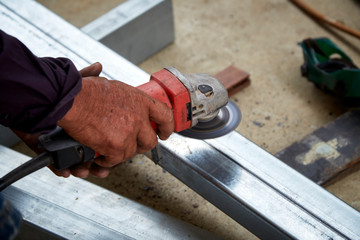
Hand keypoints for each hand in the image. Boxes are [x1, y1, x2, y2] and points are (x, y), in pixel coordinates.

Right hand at [57, 63, 173, 175]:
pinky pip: (115, 160)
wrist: (71, 102)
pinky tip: (101, 157)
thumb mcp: (103, 80)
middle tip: (134, 145)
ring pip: (132, 152)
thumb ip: (107, 83)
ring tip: (111, 149)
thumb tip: (98, 67)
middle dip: (142, 145)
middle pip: (150, 141)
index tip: (165, 132)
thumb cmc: (83, 90)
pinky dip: (107, 161)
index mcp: (140, 100)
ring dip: (122, 153)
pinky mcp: (116, 147)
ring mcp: (129, 134)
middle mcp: (138, 118)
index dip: (167, 126)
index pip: (164, 115)